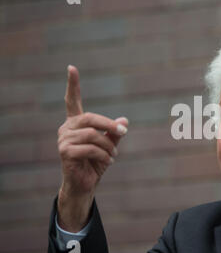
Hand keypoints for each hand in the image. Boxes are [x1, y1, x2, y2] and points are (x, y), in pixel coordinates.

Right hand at [56, 65, 127, 231]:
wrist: (85, 184)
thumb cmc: (96, 163)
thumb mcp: (109, 145)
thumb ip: (115, 133)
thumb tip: (124, 121)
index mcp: (76, 123)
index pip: (72, 100)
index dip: (72, 85)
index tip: (71, 68)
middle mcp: (67, 128)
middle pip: (90, 118)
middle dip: (109, 125)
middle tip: (123, 133)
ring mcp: (64, 140)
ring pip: (92, 135)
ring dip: (108, 145)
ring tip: (114, 155)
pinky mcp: (65, 152)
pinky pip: (90, 148)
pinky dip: (104, 155)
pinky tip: (108, 161)